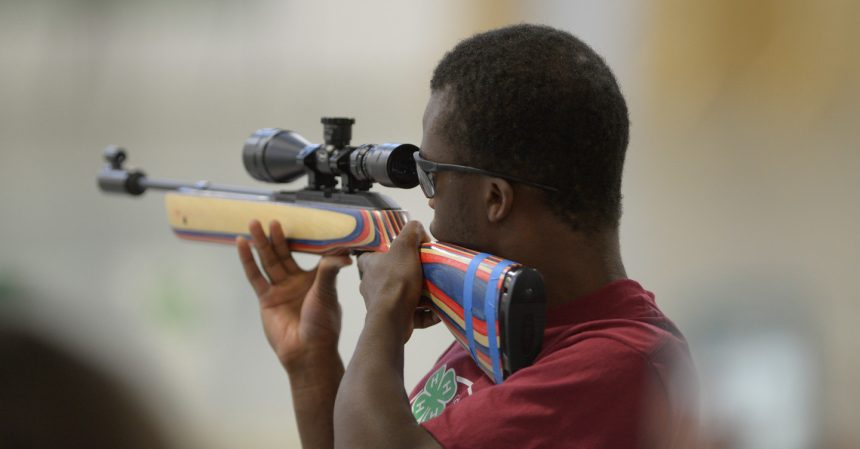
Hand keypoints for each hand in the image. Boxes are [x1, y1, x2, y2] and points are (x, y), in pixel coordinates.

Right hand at [237, 220, 351, 369]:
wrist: (307, 351)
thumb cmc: (322, 324)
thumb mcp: (327, 292)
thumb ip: (330, 270)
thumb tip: (344, 253)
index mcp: (316, 278)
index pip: (308, 252)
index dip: (304, 237)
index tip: (300, 219)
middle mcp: (297, 281)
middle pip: (284, 253)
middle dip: (277, 237)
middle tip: (273, 218)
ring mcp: (280, 289)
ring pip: (269, 261)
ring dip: (261, 243)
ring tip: (254, 224)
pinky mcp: (266, 298)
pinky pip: (255, 276)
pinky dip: (248, 260)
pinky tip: (241, 244)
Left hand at [356, 221, 437, 342]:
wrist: (392, 318)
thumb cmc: (396, 280)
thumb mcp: (405, 246)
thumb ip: (411, 231)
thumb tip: (417, 229)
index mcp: (370, 266)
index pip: (370, 255)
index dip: (384, 252)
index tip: (403, 253)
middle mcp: (371, 285)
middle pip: (389, 276)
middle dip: (407, 274)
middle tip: (425, 270)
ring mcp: (381, 304)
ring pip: (401, 296)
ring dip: (418, 294)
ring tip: (435, 291)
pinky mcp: (393, 320)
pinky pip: (412, 314)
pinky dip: (426, 313)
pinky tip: (438, 311)